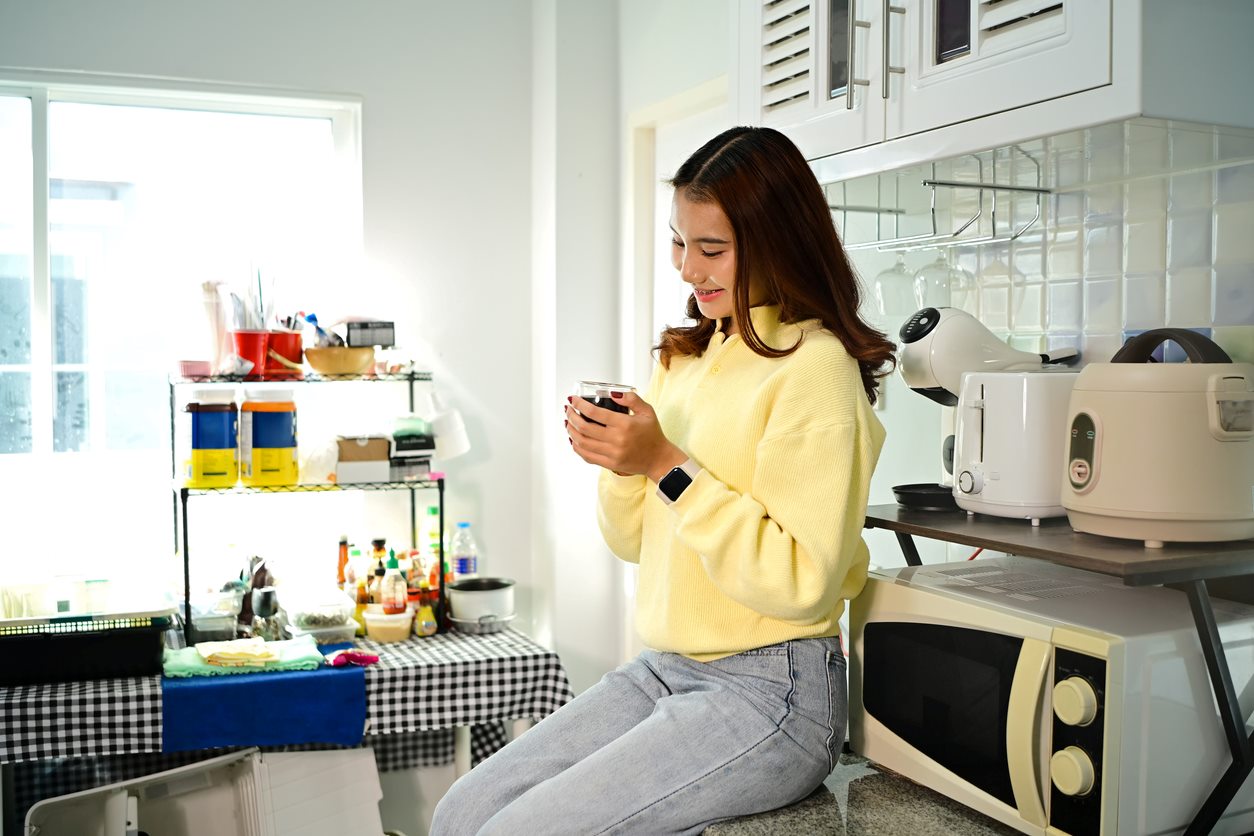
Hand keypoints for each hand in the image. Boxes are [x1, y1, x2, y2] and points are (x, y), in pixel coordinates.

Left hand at [564, 391, 687, 481]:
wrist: (658, 459)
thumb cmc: (652, 434)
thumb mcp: (647, 411)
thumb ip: (631, 399)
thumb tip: (613, 393)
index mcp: (624, 424)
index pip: (595, 413)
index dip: (580, 405)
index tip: (573, 400)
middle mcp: (617, 440)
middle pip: (584, 428)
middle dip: (571, 416)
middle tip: (568, 410)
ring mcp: (612, 454)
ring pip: (582, 442)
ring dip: (571, 431)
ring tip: (568, 422)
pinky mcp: (610, 464)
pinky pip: (587, 456)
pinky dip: (577, 447)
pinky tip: (574, 439)